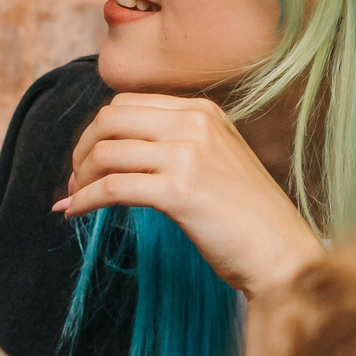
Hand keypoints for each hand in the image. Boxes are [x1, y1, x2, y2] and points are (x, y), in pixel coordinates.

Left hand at [57, 95, 324, 300]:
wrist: (281, 252)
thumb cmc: (248, 216)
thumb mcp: (218, 159)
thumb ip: (179, 143)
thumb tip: (119, 148)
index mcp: (203, 111)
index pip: (127, 103)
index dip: (97, 130)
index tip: (86, 158)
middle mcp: (195, 124)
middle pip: (109, 119)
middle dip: (82, 149)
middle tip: (75, 179)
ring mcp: (188, 155)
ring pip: (106, 152)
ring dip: (79, 178)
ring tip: (74, 199)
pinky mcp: (179, 191)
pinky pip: (111, 187)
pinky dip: (85, 200)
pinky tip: (76, 213)